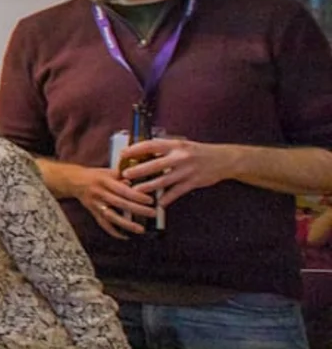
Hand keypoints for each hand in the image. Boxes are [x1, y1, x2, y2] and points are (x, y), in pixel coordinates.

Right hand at [57, 161, 158, 237]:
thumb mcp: (108, 171)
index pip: (122, 189)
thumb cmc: (95, 175)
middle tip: (152, 213)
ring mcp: (95, 205)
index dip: (136, 195)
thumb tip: (137, 182)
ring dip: (127, 224)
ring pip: (112, 216)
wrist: (74, 181)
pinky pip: (103, 224)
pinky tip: (125, 236)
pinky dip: (114, 232)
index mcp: (104, 181)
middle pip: (120, 203)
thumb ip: (122, 176)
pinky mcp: (93, 213)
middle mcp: (99, 193)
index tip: (150, 200)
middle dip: (137, 210)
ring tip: (141, 230)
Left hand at [118, 138, 238, 210]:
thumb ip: (164, 148)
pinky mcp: (194, 182)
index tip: (123, 154)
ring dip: (148, 186)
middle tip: (126, 175)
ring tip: (136, 191)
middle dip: (139, 170)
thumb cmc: (198, 152)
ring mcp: (187, 171)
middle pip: (155, 164)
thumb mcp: (181, 145)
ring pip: (164, 180)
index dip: (136, 149)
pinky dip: (166, 198)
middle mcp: (180, 157)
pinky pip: (177, 192)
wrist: (224, 159)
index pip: (152, 145)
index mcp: (175, 145)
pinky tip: (158, 203)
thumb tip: (142, 151)